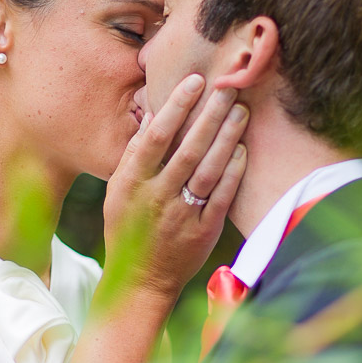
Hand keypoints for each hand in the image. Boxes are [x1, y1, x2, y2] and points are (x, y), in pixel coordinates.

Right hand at [102, 74, 248, 300]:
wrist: (141, 280)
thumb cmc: (128, 229)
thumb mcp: (118, 191)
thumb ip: (135, 154)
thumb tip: (154, 114)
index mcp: (132, 183)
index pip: (156, 136)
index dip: (176, 106)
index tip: (194, 81)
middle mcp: (156, 197)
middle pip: (188, 149)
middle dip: (209, 115)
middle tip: (228, 88)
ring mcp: (181, 216)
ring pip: (208, 170)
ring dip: (226, 138)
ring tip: (241, 111)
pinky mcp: (204, 232)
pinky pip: (222, 197)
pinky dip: (233, 172)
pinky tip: (242, 149)